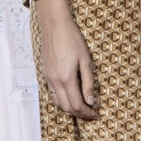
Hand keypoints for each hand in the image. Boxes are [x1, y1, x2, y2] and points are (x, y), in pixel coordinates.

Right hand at [35, 0, 97, 119]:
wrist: (55, 25)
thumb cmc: (72, 39)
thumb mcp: (85, 60)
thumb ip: (88, 82)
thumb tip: (91, 101)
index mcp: (66, 79)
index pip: (77, 105)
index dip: (87, 113)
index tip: (96, 115)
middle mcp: (55, 82)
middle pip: (66, 108)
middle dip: (79, 114)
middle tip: (91, 113)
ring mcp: (48, 78)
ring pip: (58, 102)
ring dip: (70, 108)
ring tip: (82, 105)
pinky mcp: (45, 74)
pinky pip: (53, 93)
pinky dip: (62, 99)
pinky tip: (71, 94)